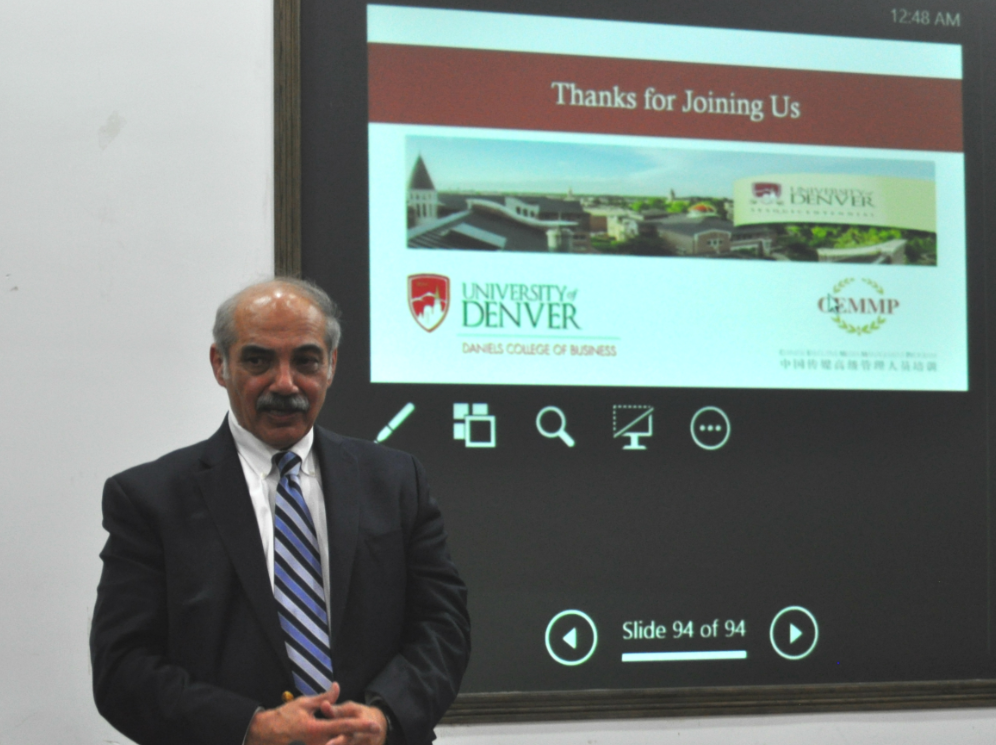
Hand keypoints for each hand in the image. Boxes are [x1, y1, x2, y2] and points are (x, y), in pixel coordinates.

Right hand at [245, 683, 382, 744]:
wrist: (267, 735)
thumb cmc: (284, 717)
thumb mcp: (304, 704)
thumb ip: (324, 698)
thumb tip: (338, 687)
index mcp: (317, 728)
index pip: (344, 725)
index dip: (361, 725)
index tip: (376, 725)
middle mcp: (318, 742)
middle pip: (345, 739)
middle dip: (360, 735)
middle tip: (375, 730)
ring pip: (338, 743)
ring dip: (349, 738)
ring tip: (364, 735)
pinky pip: (331, 743)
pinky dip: (338, 739)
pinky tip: (346, 736)